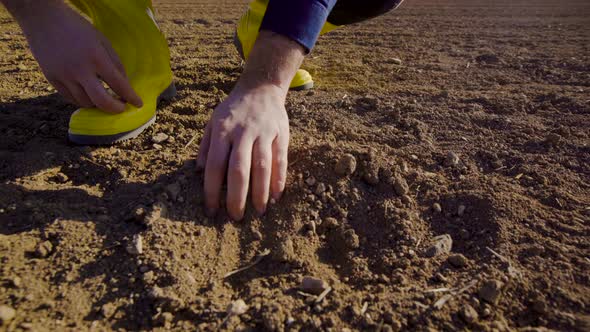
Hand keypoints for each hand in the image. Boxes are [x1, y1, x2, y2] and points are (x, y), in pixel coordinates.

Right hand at [16, 1, 141, 111]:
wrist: (43, 19)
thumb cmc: (78, 28)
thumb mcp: (102, 41)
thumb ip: (115, 63)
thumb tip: (125, 86)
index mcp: (96, 57)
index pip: (118, 84)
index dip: (131, 97)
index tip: (138, 104)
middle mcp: (79, 69)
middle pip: (101, 101)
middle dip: (115, 109)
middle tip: (122, 108)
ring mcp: (63, 76)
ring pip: (85, 102)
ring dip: (98, 104)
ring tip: (105, 98)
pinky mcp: (51, 79)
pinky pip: (71, 98)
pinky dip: (83, 100)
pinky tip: (89, 95)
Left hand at [197, 84, 288, 219]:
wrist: (261, 87)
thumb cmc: (233, 110)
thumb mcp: (212, 121)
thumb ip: (205, 146)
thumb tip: (199, 172)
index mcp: (222, 130)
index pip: (214, 166)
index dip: (211, 191)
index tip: (211, 211)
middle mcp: (242, 132)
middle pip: (239, 169)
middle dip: (237, 197)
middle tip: (236, 217)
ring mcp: (263, 132)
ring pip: (262, 166)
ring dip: (260, 192)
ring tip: (259, 212)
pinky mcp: (281, 134)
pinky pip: (280, 159)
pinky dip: (279, 180)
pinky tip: (275, 196)